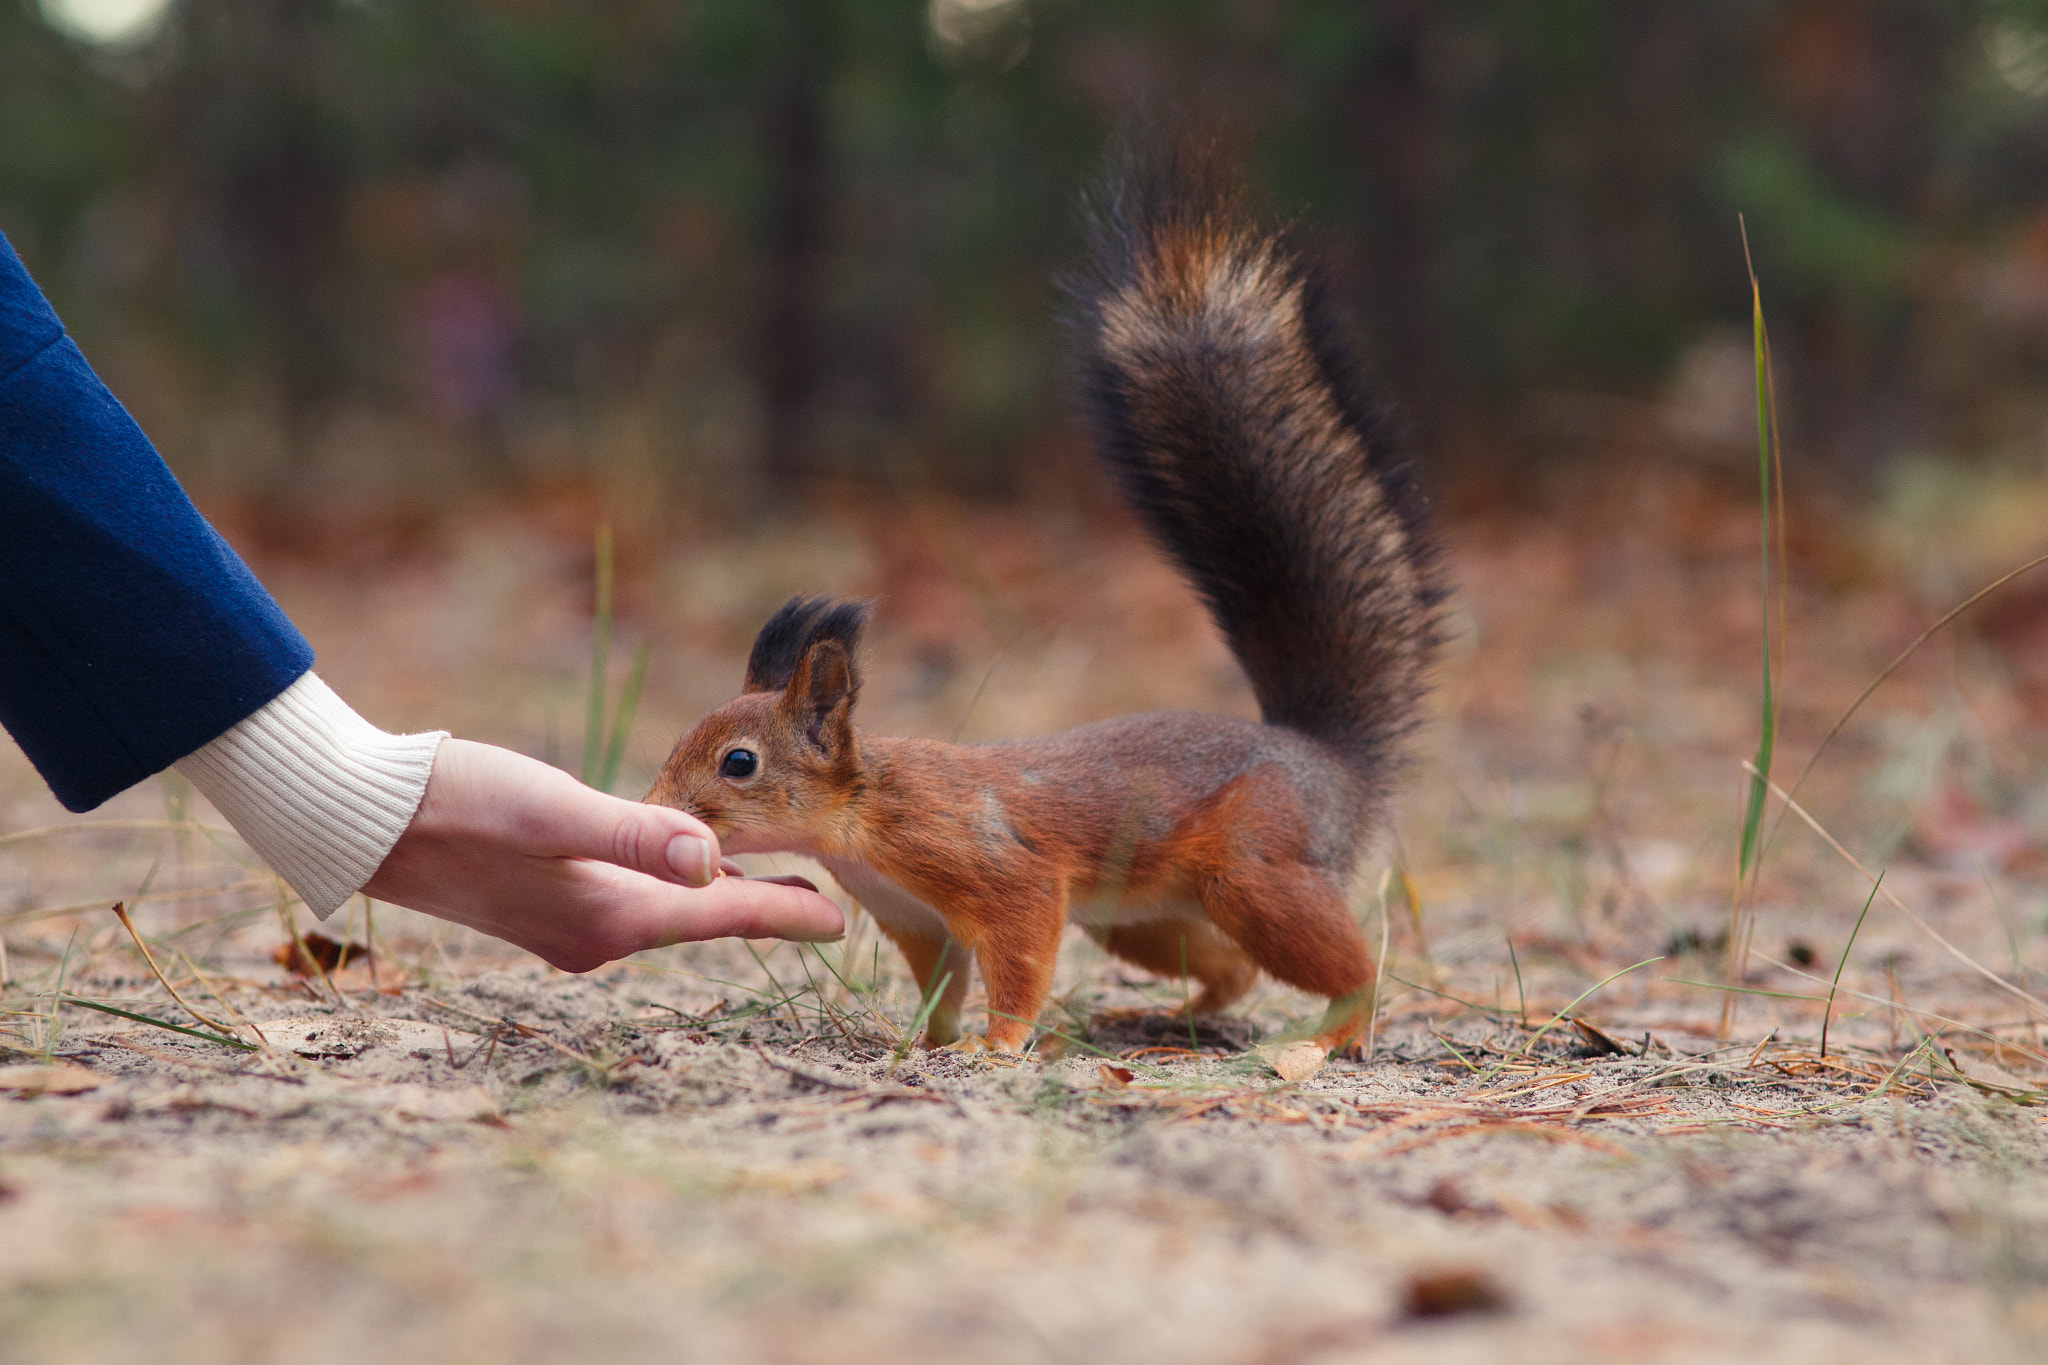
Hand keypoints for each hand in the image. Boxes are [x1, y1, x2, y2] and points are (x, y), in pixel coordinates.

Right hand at [361, 738, 844, 971]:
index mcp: (607, 916)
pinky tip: (687, 877)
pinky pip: (632, 904)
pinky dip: (674, 893)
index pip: (721, 918)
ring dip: (722, 903)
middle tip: (829, 907)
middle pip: (702, 922)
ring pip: (668, 915)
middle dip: (764, 912)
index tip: (843, 922)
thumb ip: (633, 834)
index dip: (786, 914)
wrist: (362, 816)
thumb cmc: (453, 801)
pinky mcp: (545, 906)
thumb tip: (715, 865)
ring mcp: (567, 927)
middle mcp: (594, 936)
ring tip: (776, 888)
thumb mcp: (549, 808)